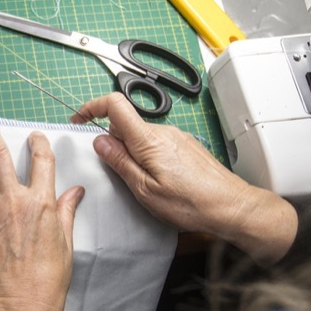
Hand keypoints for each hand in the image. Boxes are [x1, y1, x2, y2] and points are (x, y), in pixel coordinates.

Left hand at [0, 117, 83, 310]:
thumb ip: (66, 211)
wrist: (21, 302)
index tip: (34, 136)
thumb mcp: (66, 242)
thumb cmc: (49, 278)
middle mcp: (13, 200)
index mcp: (41, 202)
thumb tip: (76, 192)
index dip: (38, 143)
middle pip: (0, 157)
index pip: (41, 161)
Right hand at [72, 93, 295, 265]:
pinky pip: (156, 143)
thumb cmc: (191, 203)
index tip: (80, 120)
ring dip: (132, 153)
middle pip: (125, 124)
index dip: (92, 107)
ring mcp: (176, 136)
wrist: (230, 206)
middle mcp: (163, 131)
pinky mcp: (185, 145)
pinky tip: (159, 180)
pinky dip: (148, 156)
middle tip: (116, 172)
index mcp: (148, 140)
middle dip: (113, 143)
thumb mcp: (145, 190)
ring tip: (143, 183)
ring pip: (141, 136)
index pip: (115, 105)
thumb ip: (120, 162)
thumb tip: (100, 142)